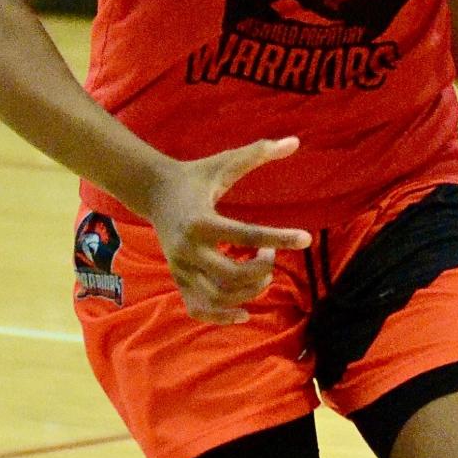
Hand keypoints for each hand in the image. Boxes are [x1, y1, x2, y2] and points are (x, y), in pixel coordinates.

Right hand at [147, 137, 309, 324]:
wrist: (152, 190)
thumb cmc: (196, 175)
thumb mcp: (224, 163)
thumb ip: (258, 152)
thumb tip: (294, 140)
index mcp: (201, 220)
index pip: (247, 235)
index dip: (279, 237)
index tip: (305, 238)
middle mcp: (188, 248)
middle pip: (232, 275)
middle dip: (262, 269)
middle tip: (271, 254)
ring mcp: (181, 268)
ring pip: (218, 296)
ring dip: (248, 292)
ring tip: (262, 276)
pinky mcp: (178, 279)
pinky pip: (198, 309)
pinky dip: (221, 317)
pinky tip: (244, 313)